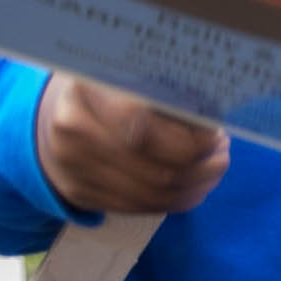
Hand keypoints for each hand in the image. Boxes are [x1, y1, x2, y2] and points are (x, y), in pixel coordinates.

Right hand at [36, 76, 229, 217]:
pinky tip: (196, 184)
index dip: (187, 136)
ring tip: (216, 165)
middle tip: (222, 149)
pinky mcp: (80, 194)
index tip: (214, 131)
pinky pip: (140, 206)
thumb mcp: (136, 73)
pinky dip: (178, 198)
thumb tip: (213, 120)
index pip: (142, 122)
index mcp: (88, 88)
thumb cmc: (112, 90)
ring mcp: (73, 167)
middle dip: (201, 164)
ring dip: (196, 184)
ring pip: (153, 193)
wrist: (59, 118)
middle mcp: (73, 130)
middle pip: (155, 168)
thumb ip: (168, 90)